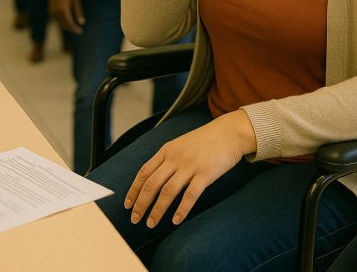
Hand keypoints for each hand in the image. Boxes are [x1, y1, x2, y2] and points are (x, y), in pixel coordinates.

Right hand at [48, 0, 84, 33]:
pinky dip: (62, 22)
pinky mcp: (50, 11)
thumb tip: (82, 23)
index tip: (80, 32)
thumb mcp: (76, 1)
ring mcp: (52, 12)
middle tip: (78, 31)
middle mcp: (56, 12)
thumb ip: (78, 12)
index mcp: (64, 10)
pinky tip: (67, 22)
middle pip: (64, 25)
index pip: (69, 23)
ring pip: (60, 23)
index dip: (75, 29)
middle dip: (71, 29)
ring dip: (67, 26)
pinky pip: (57, 20)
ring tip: (74, 27)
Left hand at [124, 110, 255, 227]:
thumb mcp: (181, 144)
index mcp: (167, 150)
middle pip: (152, 184)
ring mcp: (190, 165)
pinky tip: (175, 220)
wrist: (229, 132)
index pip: (144, 172)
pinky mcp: (206, 173)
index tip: (128, 205)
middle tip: (135, 219)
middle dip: (141, 204)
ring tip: (151, 224)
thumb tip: (153, 179)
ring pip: (168, 191)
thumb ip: (168, 158)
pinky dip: (181, 209)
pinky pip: (190, 194)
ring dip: (157, 210)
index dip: (134, 190)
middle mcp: (176, 157)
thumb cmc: (205, 140)